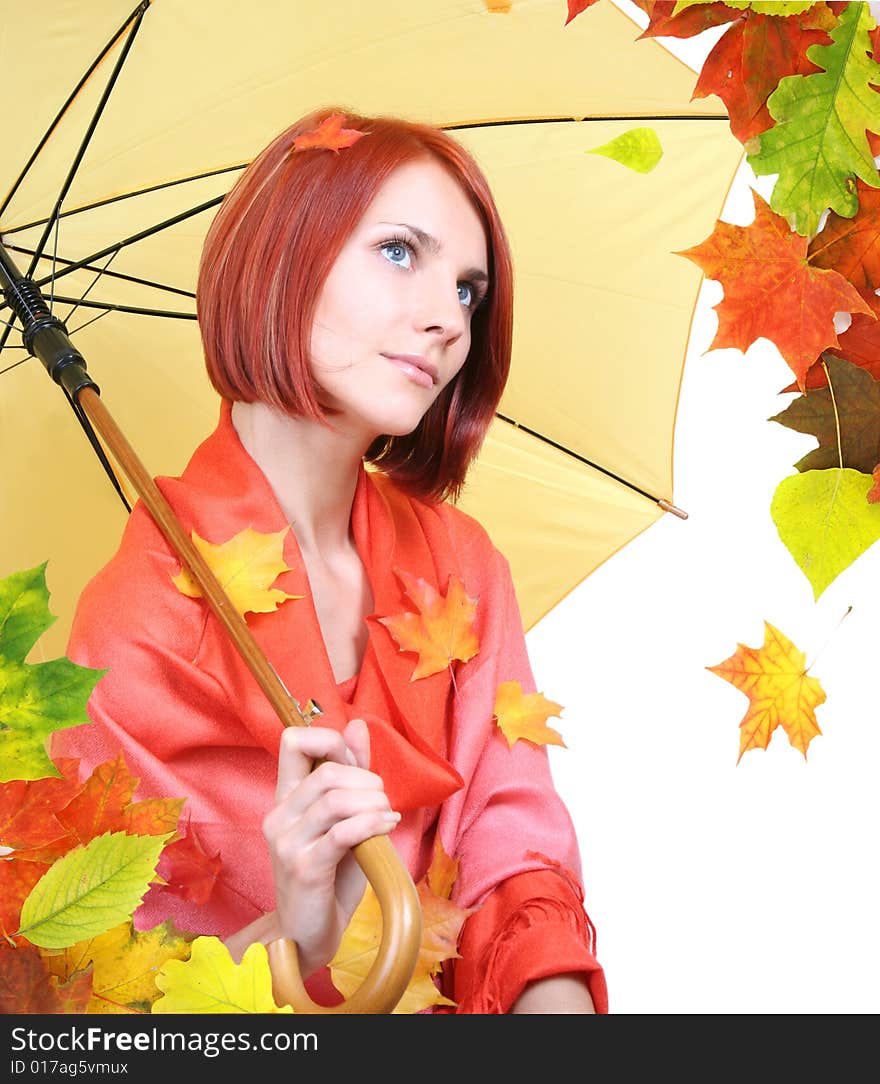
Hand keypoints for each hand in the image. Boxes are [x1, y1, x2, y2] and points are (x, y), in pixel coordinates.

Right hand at [262, 718, 399, 977]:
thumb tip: (358, 725)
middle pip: (325, 771)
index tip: (357, 765)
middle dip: (366, 778)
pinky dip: (372, 823)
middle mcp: (279, 815)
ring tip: (387, 814)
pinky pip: (342, 832)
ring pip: (335, 799)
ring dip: (374, 802)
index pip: (292, 741)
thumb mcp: (342, 818)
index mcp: (286, 797)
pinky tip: (387, 825)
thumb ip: (350, 773)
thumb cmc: (328, 875)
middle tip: (382, 799)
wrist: (306, 934)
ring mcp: (288, 843)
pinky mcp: (304, 869)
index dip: (331, 741)